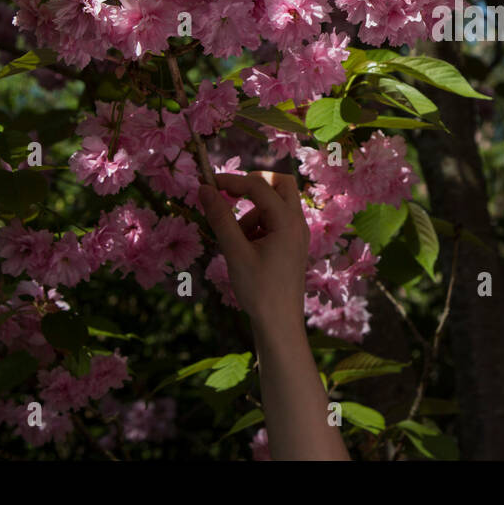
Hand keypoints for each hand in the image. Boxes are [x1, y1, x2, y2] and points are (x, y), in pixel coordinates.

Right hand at [198, 171, 310, 332]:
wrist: (280, 323)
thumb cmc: (259, 290)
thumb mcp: (235, 252)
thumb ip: (220, 218)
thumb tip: (204, 189)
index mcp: (288, 221)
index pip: (259, 186)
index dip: (231, 181)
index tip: (207, 184)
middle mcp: (298, 222)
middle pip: (280, 183)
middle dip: (253, 185)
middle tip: (229, 195)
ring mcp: (298, 233)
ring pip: (277, 203)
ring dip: (253, 211)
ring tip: (236, 242)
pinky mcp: (293, 243)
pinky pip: (277, 221)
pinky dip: (259, 225)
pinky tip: (246, 250)